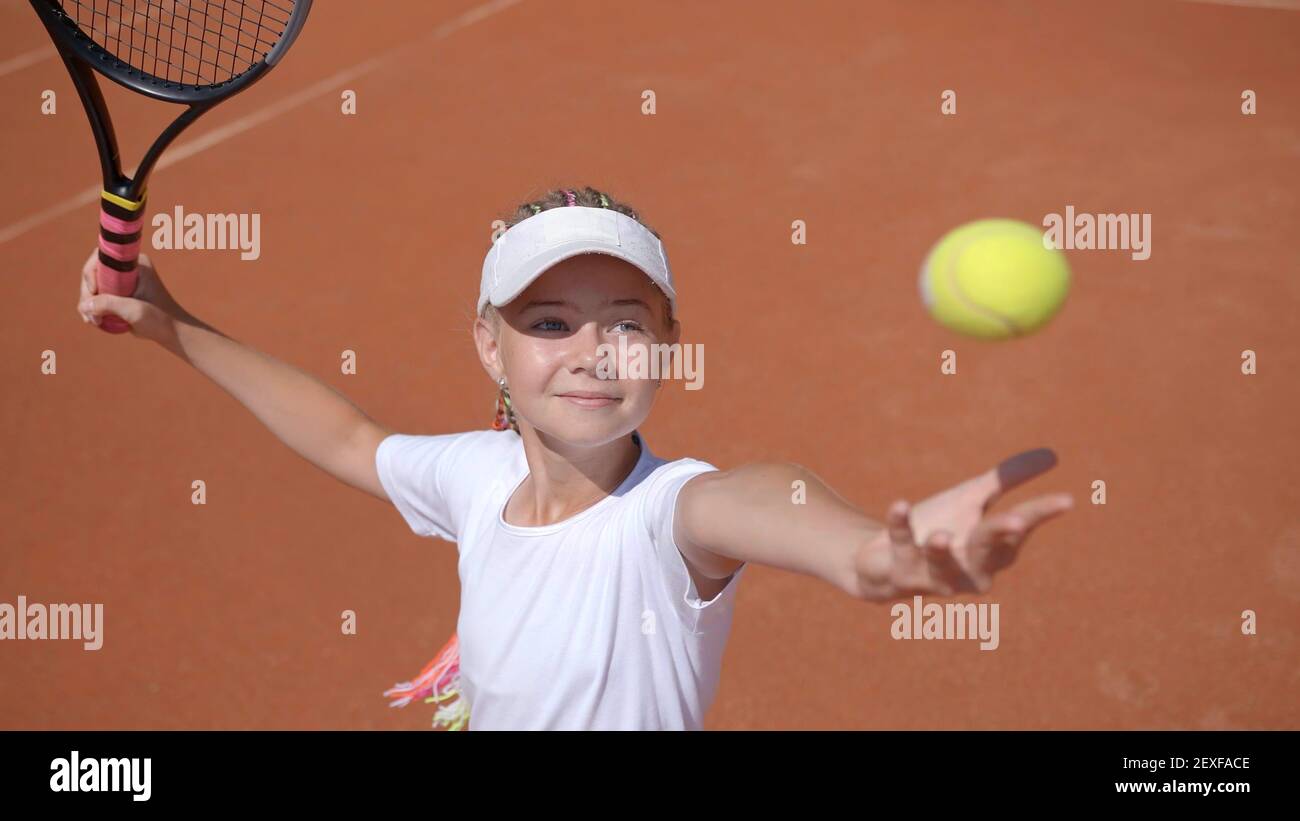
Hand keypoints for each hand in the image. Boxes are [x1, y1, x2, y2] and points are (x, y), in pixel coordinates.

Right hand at [77, 250, 188, 342]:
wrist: (171, 331)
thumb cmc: (159, 318)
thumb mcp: (134, 311)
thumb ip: (109, 305)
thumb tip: (84, 305)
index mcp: (135, 263)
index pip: (101, 258)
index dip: (91, 274)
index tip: (94, 292)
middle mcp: (126, 268)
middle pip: (92, 274)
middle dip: (87, 295)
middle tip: (91, 316)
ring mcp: (120, 281)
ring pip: (91, 287)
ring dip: (88, 304)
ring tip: (94, 321)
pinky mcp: (117, 294)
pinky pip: (96, 297)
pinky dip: (92, 308)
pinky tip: (95, 321)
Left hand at [853, 449, 1072, 598]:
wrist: (885, 559)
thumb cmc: (939, 526)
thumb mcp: (973, 498)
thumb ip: (1007, 479)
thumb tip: (1052, 456)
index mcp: (993, 551)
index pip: (1020, 528)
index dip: (1041, 514)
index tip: (1067, 499)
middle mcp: (969, 570)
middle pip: (987, 549)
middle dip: (1000, 535)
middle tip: (1017, 521)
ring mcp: (934, 575)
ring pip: (941, 564)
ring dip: (941, 550)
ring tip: (940, 536)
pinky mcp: (901, 571)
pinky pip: (901, 546)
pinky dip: (900, 525)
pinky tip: (900, 504)